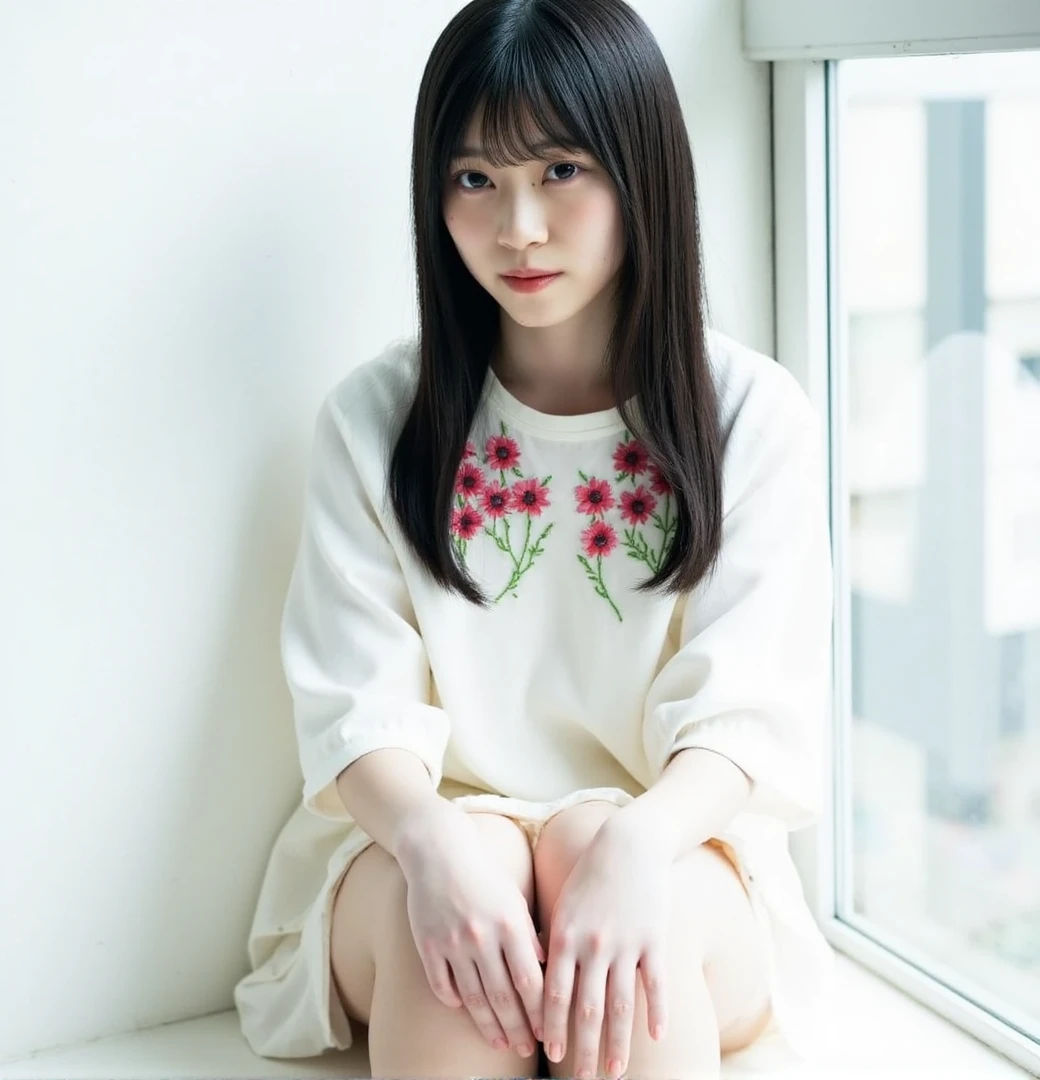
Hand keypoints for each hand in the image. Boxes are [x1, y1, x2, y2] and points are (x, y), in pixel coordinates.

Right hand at [393, 800, 545, 1055]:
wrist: (438, 851)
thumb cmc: (484, 875)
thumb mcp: (514, 900)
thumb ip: (528, 935)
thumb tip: (546, 971)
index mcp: (509, 923)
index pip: (530, 980)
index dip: (540, 1011)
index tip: (549, 1032)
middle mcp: (481, 936)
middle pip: (503, 996)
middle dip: (518, 1028)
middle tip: (527, 1049)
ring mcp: (451, 943)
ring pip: (473, 997)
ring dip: (489, 1025)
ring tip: (501, 1042)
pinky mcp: (427, 944)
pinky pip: (442, 985)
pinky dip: (454, 1002)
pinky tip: (466, 1012)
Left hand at [541, 810, 671, 1078]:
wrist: (630, 843)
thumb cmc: (591, 875)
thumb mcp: (563, 905)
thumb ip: (552, 942)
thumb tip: (539, 981)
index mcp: (565, 936)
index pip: (555, 994)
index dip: (553, 1028)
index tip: (551, 1056)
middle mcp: (593, 945)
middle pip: (587, 1009)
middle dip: (583, 1048)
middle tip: (582, 1079)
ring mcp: (626, 944)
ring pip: (620, 1005)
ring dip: (617, 1044)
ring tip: (615, 1072)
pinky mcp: (655, 939)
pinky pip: (656, 984)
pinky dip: (657, 1013)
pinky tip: (656, 1038)